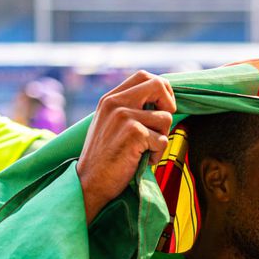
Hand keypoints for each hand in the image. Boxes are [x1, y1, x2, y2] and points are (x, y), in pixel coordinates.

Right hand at [77, 70, 175, 222]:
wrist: (90, 183)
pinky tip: (142, 160)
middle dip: (169, 105)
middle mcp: (116, 102)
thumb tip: (163, 102)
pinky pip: (163, 140)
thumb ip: (129, 109)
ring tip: (144, 150)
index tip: (163, 107)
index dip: (161, 88)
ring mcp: (124, 116)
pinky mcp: (134, 133)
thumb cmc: (105, 159)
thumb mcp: (111, 125)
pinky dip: (157, 154)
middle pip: (158, 85)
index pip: (143, 76)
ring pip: (165, 118)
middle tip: (161, 126)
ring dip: (161, 138)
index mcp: (110, 98)